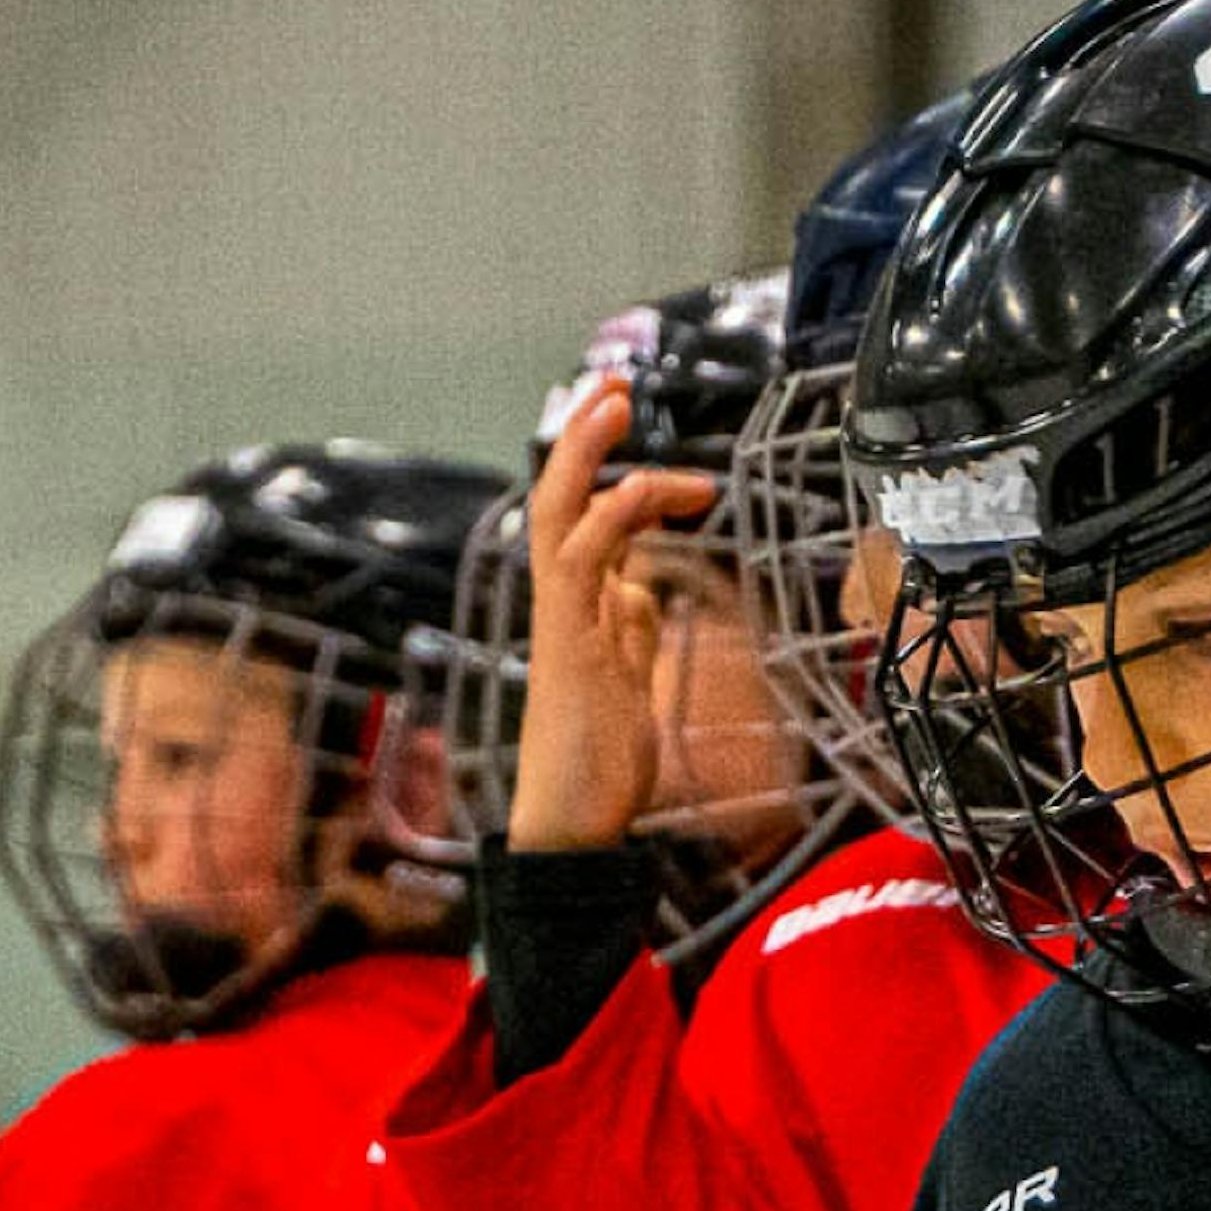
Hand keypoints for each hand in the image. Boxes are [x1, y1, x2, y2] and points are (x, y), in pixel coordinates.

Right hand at [507, 376, 719, 853]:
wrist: (571, 828)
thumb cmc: (597, 769)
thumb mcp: (631, 684)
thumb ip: (633, 634)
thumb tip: (643, 591)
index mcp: (577, 614)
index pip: (585, 523)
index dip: (606, 470)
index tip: (628, 424)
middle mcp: (562, 609)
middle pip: (559, 502)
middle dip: (584, 438)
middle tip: (611, 382)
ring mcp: (561, 623)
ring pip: (560, 516)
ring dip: (589, 454)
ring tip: (617, 402)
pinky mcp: (569, 644)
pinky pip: (582, 562)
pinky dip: (612, 515)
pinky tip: (651, 492)